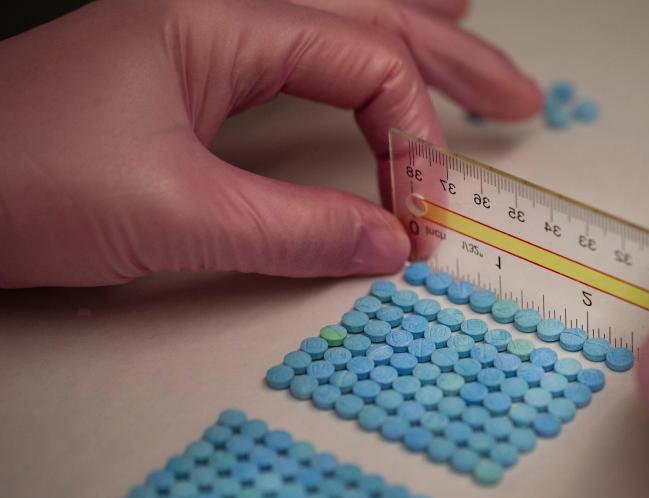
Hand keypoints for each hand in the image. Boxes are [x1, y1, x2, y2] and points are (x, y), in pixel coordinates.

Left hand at [0, 0, 540, 286]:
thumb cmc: (16, 180)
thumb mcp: (174, 213)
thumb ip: (295, 229)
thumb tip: (386, 244)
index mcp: (219, 18)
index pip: (364, 60)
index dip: (411, 142)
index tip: (419, 217)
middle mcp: (218, 13)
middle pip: (370, 18)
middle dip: (455, 61)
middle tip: (519, 99)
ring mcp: (203, 38)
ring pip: (340, 23)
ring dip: (418, 41)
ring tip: (479, 52)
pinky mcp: (191, 75)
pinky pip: (301, 50)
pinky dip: (356, 57)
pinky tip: (373, 62)